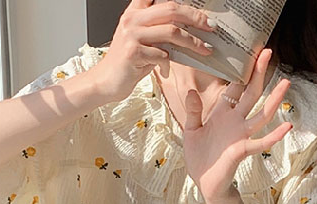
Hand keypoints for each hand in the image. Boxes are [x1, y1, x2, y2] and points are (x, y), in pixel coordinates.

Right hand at [91, 0, 215, 104]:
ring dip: (192, 41)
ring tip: (205, 49)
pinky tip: (167, 68)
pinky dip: (169, 62)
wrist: (105, 82)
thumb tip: (188, 30)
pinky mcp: (134, 53)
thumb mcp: (142, 41)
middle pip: (172, 9)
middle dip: (195, 17)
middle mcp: (133, 19)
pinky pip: (162, 54)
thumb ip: (159, 31)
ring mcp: (132, 35)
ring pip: (171, 32)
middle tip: (210, 26)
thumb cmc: (128, 63)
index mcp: (135, 11)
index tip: (199, 4)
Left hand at [181, 47, 292, 203]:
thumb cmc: (199, 158)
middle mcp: (236, 121)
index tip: (250, 52)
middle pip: (251, 93)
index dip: (242, 71)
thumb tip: (190, 91)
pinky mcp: (242, 150)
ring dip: (274, 99)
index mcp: (222, 114)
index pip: (235, 87)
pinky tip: (287, 126)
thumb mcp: (191, 131)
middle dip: (259, 73)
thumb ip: (193, 111)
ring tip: (286, 83)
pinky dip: (275, 136)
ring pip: (262, 114)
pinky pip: (261, 142)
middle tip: (268, 52)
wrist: (204, 183)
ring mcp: (241, 135)